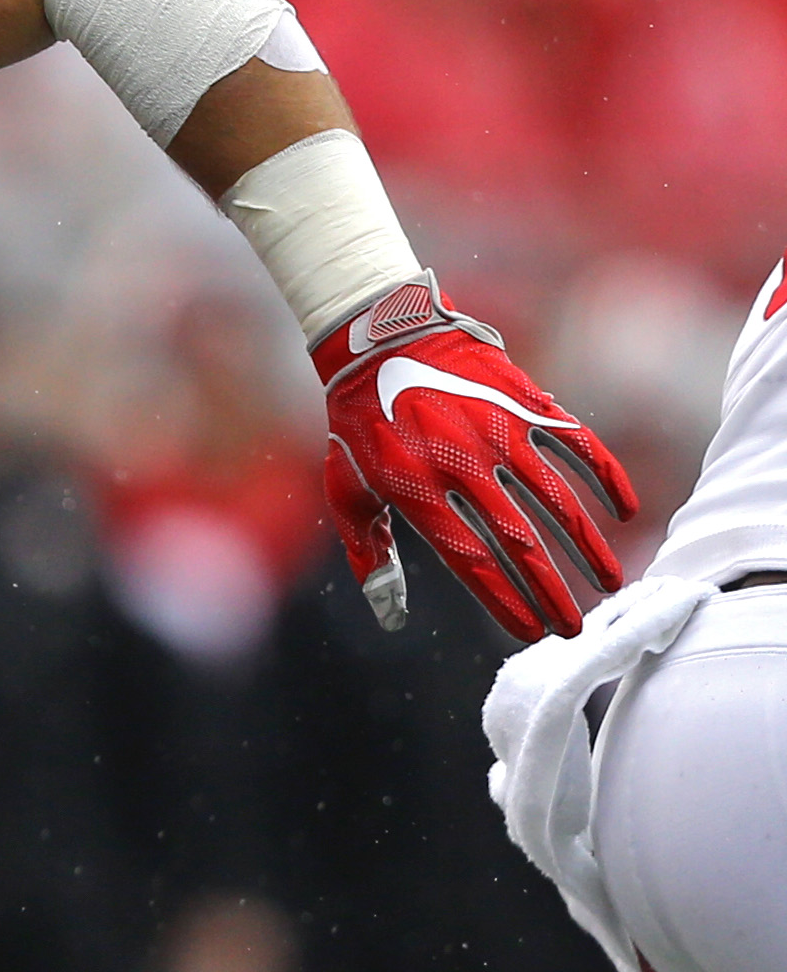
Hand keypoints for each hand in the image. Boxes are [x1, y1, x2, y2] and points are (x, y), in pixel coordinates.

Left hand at [313, 274, 632, 639]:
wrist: (378, 340)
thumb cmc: (359, 425)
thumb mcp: (345, 487)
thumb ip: (369, 552)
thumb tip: (390, 615)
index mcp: (416, 486)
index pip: (469, 558)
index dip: (504, 598)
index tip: (531, 632)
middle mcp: (463, 460)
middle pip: (519, 538)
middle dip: (552, 588)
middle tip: (575, 627)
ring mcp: (499, 429)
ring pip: (557, 498)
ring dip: (587, 544)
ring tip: (609, 582)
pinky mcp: (525, 402)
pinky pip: (576, 443)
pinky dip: (606, 476)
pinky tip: (625, 510)